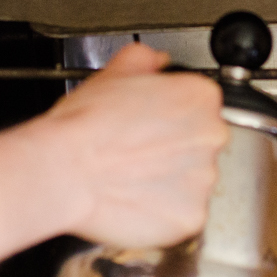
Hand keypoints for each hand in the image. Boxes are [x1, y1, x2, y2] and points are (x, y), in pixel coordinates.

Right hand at [34, 43, 227, 247]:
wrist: (65, 169)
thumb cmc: (85, 126)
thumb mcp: (113, 73)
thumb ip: (144, 60)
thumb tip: (155, 60)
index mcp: (200, 97)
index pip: (199, 106)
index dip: (169, 117)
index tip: (151, 125)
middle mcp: (211, 136)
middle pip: (200, 143)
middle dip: (173, 149)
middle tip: (137, 152)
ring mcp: (204, 179)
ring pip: (192, 180)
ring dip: (170, 181)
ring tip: (132, 177)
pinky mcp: (192, 216)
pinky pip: (184, 214)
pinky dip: (163, 211)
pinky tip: (136, 199)